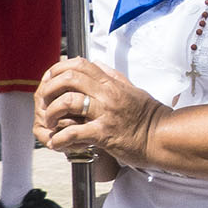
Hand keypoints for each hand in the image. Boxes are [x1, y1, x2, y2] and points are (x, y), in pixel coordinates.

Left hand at [34, 57, 167, 168]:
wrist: (162, 136)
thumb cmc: (149, 116)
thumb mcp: (132, 89)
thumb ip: (113, 77)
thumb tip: (96, 64)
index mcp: (112, 83)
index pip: (80, 64)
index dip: (58, 69)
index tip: (50, 80)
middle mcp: (107, 95)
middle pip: (69, 78)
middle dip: (49, 89)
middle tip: (44, 102)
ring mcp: (105, 113)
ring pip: (68, 102)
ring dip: (51, 113)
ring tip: (50, 123)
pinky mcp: (104, 134)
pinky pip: (74, 132)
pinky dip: (60, 139)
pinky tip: (57, 143)